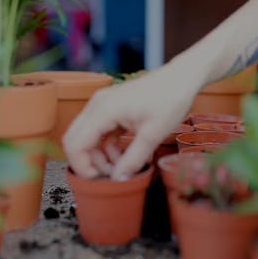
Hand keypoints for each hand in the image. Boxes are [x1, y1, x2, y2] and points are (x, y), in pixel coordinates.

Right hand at [63, 66, 198, 179]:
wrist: (182, 78)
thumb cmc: (170, 101)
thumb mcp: (153, 135)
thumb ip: (133, 159)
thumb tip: (119, 180)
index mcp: (103, 110)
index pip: (76, 144)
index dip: (82, 167)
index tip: (99, 180)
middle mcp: (97, 105)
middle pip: (76, 140)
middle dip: (89, 162)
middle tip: (110, 175)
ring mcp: (103, 104)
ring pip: (88, 137)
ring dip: (100, 155)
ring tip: (123, 167)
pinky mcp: (111, 107)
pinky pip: (100, 131)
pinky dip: (107, 145)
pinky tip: (125, 156)